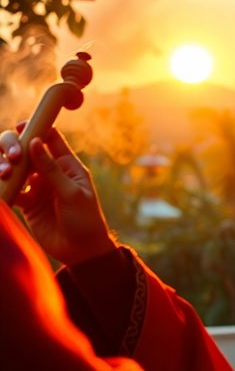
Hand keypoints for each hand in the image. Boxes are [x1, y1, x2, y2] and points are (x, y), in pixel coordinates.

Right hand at [0, 127, 115, 266]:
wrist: (80, 250)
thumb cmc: (85, 218)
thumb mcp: (71, 192)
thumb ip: (52, 169)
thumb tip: (35, 142)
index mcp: (67, 164)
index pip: (50, 139)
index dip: (35, 128)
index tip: (20, 126)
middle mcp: (49, 172)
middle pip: (26, 149)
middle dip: (13, 147)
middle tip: (12, 157)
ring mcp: (36, 186)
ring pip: (14, 167)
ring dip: (4, 165)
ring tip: (5, 173)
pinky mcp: (26, 203)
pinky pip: (10, 188)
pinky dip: (2, 185)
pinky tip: (1, 184)